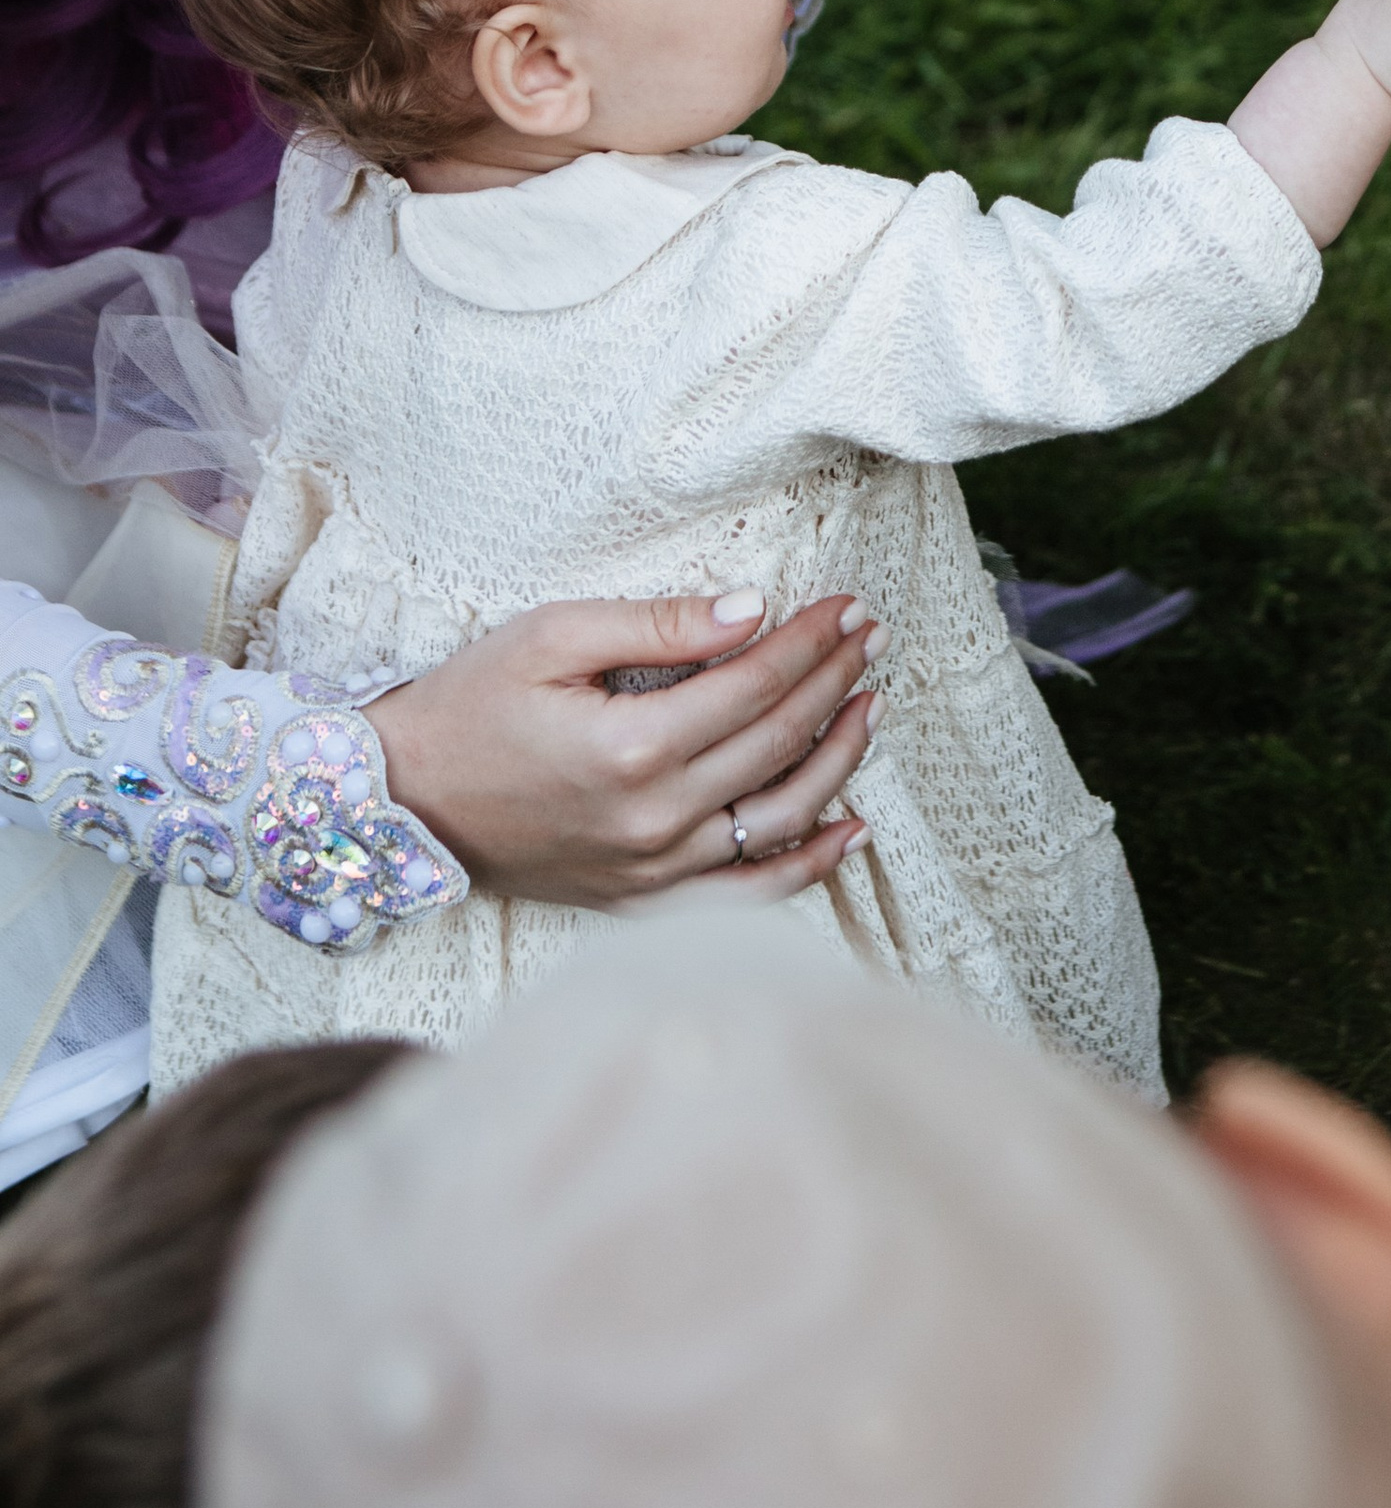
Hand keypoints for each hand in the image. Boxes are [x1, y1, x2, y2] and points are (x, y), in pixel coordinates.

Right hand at [368, 593, 878, 909]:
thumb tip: (751, 609)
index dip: (811, 642)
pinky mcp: (643, 900)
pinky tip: (852, 828)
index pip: (755, 684)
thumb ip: (656, 625)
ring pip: (781, 817)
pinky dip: (809, 864)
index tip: (848, 608)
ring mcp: (653, 869)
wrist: (404, 800)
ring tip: (869, 706)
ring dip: (839, 759)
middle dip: (834, 681)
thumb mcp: (550, 638)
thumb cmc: (469, 706)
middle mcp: (654, 818)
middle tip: (870, 636)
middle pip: (778, 742)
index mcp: (631, 748)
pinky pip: (749, 891)